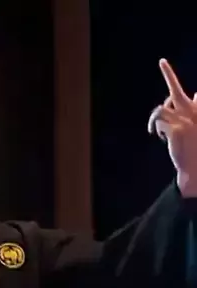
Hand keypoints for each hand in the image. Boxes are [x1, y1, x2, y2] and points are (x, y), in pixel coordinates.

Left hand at [148, 59, 196, 196]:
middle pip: (177, 89)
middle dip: (168, 73)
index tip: (175, 68)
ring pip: (160, 109)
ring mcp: (184, 120)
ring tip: (158, 129)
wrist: (195, 165)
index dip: (183, 82)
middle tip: (162, 61)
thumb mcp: (194, 124)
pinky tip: (161, 136)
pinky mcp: (176, 129)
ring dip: (156, 118)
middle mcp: (192, 112)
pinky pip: (158, 121)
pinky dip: (156, 128)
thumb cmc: (194, 145)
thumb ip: (195, 107)